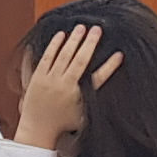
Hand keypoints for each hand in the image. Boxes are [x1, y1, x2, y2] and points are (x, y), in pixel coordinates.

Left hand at [12, 28, 116, 151]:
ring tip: (81, 27)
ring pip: (64, 55)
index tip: (119, 55)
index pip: (99, 77)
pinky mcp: (38, 77)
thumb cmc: (61, 124)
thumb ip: (92, 102)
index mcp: (79, 96)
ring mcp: (50, 80)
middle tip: (97, 29)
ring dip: (74, 40)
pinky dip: (54, 45)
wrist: (37, 129)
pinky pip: (47, 57)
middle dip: (90, 43)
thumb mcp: (83, 115)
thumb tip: (108, 95)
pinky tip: (61, 35)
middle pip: (81, 60)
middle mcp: (65, 85)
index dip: (110, 65)